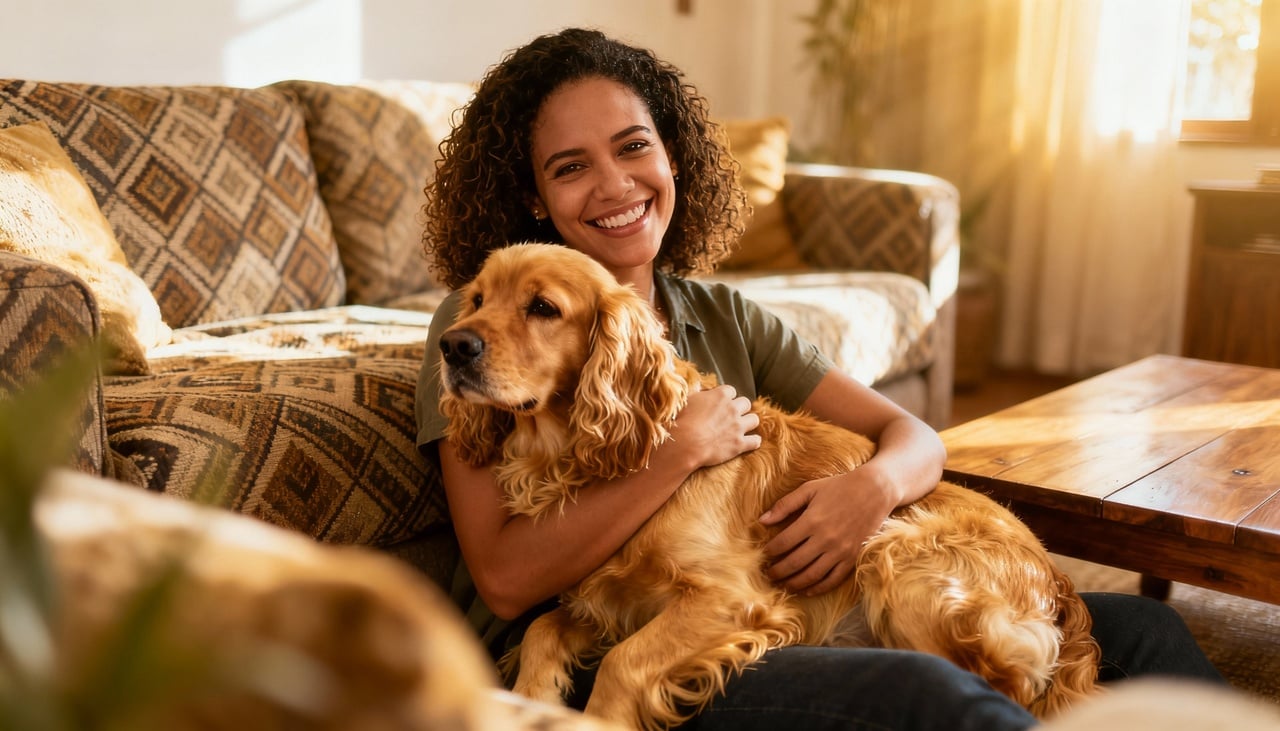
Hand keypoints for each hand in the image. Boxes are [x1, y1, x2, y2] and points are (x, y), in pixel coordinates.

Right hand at [668, 384, 760, 471]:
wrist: (685, 443)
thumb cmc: (682, 421)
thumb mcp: (687, 400)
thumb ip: (698, 394)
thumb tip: (700, 389)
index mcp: (720, 395)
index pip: (731, 390)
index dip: (726, 397)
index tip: (720, 403)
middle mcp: (733, 408)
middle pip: (745, 403)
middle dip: (739, 408)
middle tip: (731, 415)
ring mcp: (738, 426)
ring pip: (754, 419)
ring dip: (748, 422)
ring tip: (741, 427)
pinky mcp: (740, 444)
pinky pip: (755, 441)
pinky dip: (753, 441)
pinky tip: (750, 442)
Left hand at [759, 466, 896, 595]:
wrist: (874, 491)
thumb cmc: (839, 486)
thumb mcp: (809, 489)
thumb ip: (785, 505)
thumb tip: (761, 520)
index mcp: (811, 521)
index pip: (782, 543)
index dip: (769, 552)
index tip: (764, 555)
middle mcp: (825, 539)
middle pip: (794, 563)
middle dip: (777, 572)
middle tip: (768, 575)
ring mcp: (840, 551)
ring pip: (812, 575)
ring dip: (794, 583)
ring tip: (784, 585)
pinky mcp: (853, 558)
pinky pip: (833, 580)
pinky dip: (818, 588)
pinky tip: (807, 590)